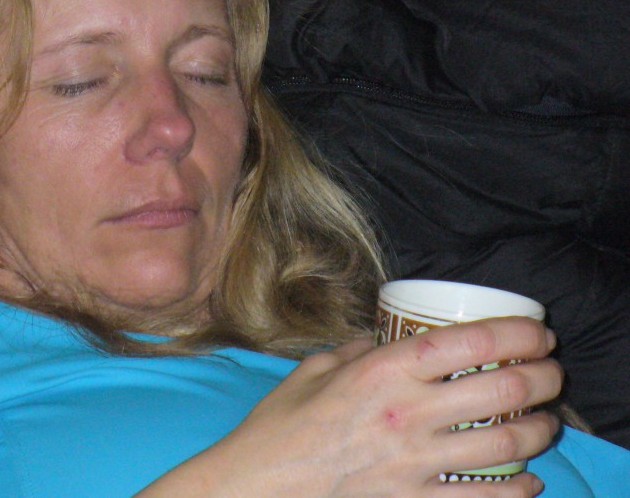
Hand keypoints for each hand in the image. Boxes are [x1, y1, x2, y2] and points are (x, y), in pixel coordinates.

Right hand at [140, 317, 561, 496]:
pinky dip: (516, 491)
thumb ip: (353, 349)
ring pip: (503, 445)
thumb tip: (379, 336)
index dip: (515, 334)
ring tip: (547, 420)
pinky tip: (527, 481)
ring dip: (538, 431)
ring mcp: (414, 462)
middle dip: (542, 378)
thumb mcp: (313, 369)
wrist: (261, 486)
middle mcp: (407, 413)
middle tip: (552, 372)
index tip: (537, 331)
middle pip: (499, 391)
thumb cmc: (279, 426)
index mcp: (382, 371)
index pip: (467, 344)